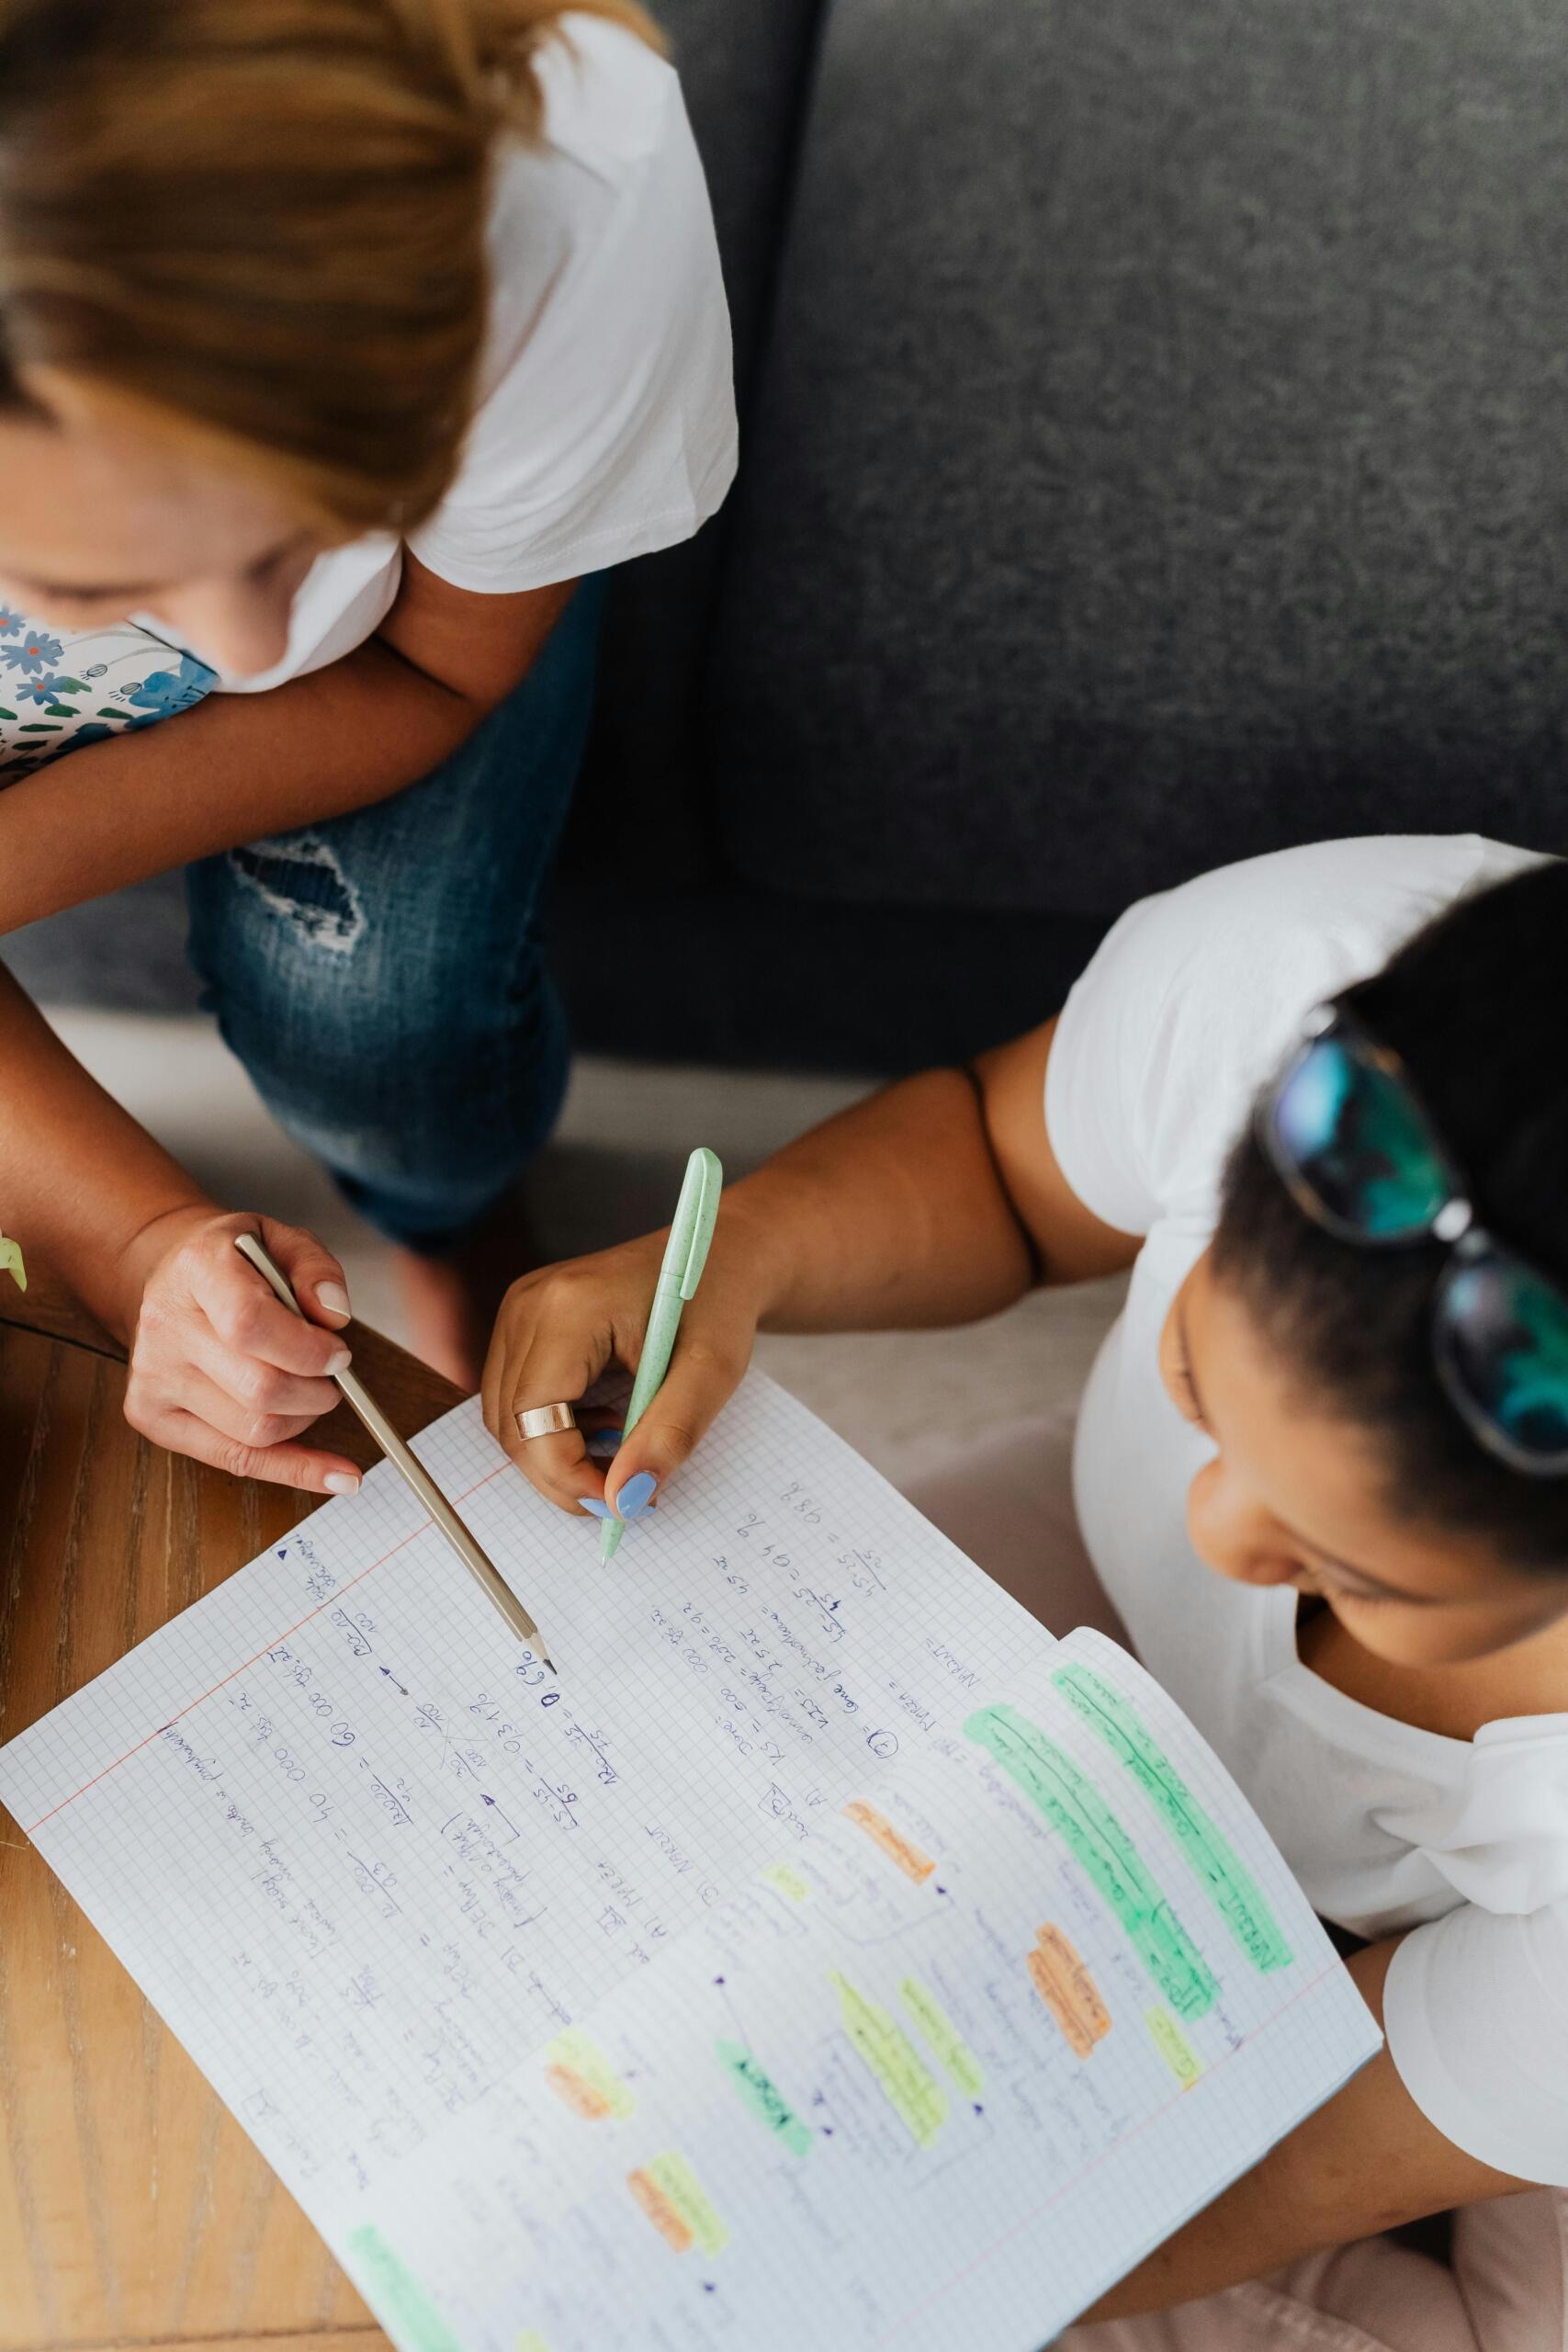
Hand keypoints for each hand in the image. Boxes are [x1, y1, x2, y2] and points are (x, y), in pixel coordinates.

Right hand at [120, 1206, 364, 1492]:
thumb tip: (335, 1316)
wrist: (172, 1278)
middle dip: (317, 1393)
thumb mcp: (283, 1240)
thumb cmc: (237, 1262)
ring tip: (310, 1392)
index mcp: (195, 1269)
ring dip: (303, 1420)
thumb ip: (317, 1270)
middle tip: (334, 1378)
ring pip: (253, 1431)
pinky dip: (293, 1469)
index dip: (307, 1349)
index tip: (339, 1355)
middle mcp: (164, 1325)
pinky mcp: (150, 1415)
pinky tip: (337, 1474)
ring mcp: (151, 1376)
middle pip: (257, 1389)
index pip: (248, 1323)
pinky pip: (234, 1459)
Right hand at [481, 1213, 769, 1522]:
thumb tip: (627, 1500)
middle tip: (624, 1495)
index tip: (620, 1503)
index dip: (567, 1474)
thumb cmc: (719, 1303)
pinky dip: (551, 1429)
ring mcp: (519, 1309)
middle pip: (512, 1422)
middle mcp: (529, 1302)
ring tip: (622, 1451)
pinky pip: (515, 1397)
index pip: (535, 1415)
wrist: (718, 1253)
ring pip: (506, 1417)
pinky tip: (606, 1422)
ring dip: (554, 1455)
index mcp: (570, 1305)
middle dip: (561, 1474)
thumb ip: (669, 1436)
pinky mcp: (523, 1321)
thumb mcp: (713, 1372)